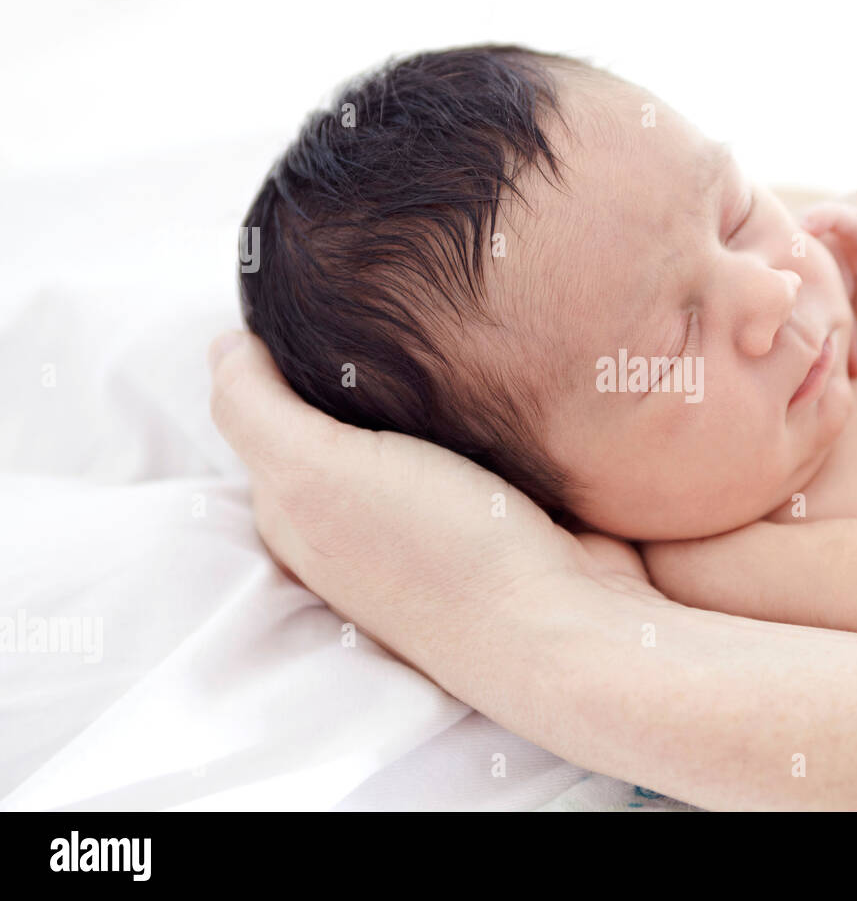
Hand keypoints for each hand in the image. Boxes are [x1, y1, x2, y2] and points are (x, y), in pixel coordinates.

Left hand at [206, 330, 659, 681]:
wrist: (566, 619)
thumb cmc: (440, 551)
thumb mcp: (316, 474)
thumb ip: (255, 408)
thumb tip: (224, 343)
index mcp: (297, 511)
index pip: (263, 410)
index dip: (280, 353)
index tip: (312, 304)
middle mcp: (354, 515)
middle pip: (336, 411)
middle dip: (353, 360)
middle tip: (384, 302)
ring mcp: (426, 511)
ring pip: (405, 420)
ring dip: (419, 378)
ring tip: (438, 325)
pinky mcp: (492, 501)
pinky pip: (468, 433)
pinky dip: (471, 401)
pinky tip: (485, 371)